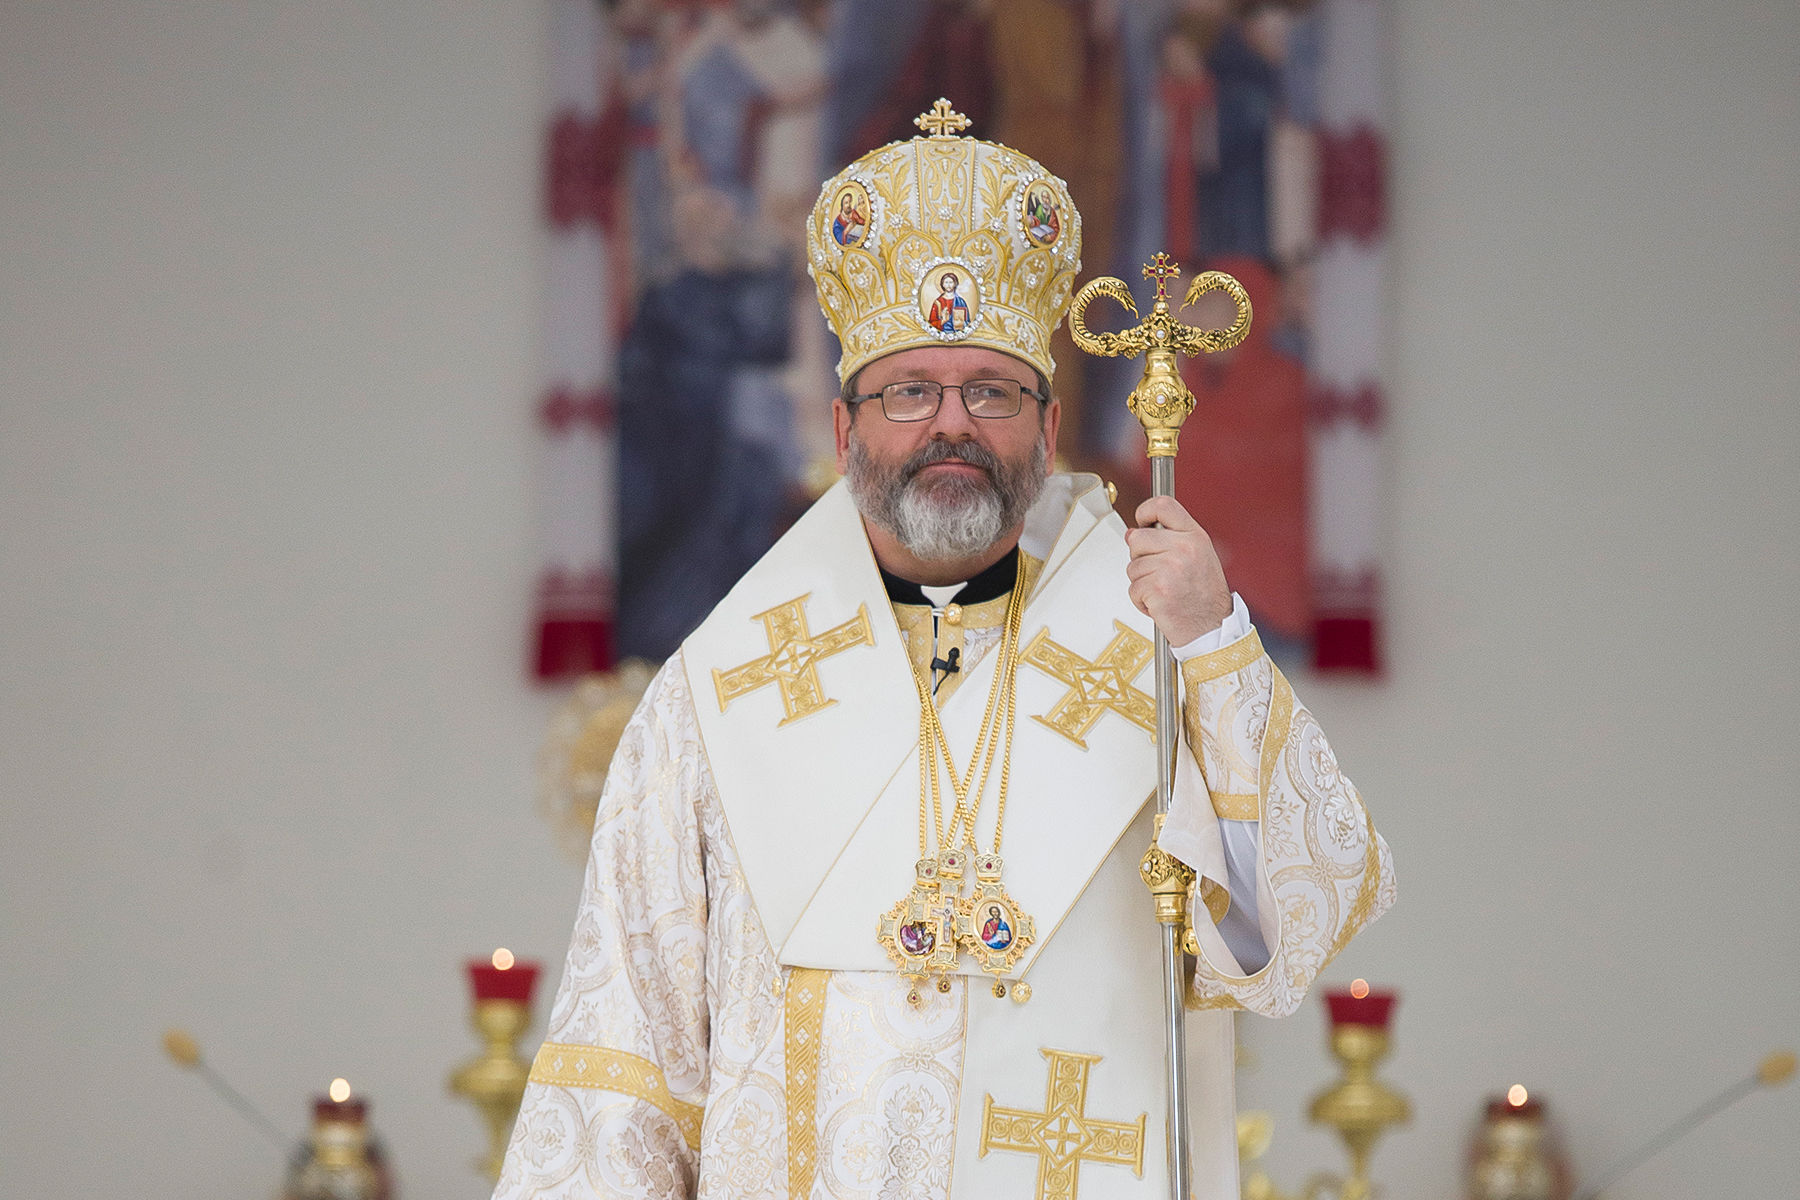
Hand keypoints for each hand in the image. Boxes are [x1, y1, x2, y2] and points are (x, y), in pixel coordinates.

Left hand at [1124, 496, 1232, 645]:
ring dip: (1142, 583)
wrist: (1212, 629)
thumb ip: (1169, 541)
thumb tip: (1133, 533)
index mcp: (1195, 537)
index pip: (1163, 506)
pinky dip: (1141, 601)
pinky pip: (1133, 589)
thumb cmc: (1205, 597)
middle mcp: (1184, 548)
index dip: (1145, 511)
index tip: (1142, 521)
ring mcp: (1170, 568)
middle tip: (1159, 573)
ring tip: (1164, 591)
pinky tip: (1160, 604)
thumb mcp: (1198, 558)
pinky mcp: (1157, 589)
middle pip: (1137, 538)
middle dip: (1140, 558)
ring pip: (1132, 566)